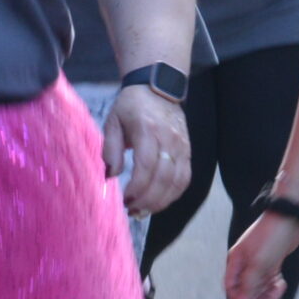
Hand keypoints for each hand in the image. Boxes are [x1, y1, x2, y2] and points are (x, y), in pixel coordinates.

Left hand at [103, 85, 191, 216]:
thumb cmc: (131, 106)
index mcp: (147, 130)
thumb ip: (110, 149)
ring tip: (144, 211)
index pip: (146, 166)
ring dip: (161, 201)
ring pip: (177, 182)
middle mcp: (169, 138)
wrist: (158, 87)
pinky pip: (185, 178)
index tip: (124, 200)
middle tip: (132, 210)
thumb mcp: (112, 122)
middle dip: (147, 200)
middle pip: (163, 178)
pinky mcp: (188, 150)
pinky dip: (174, 194)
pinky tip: (160, 201)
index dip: (137, 188)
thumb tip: (111, 176)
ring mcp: (182, 145)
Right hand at [225, 209, 298, 298]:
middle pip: (245, 291)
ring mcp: (259, 264)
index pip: (230, 287)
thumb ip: (248, 284)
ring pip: (258, 288)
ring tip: (276, 294)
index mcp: (236, 261)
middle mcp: (245, 264)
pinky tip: (281, 285)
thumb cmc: (271, 236)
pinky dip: (274, 288)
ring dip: (266, 296)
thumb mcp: (258, 263)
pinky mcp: (271, 264)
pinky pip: (269, 282)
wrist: (290, 218)